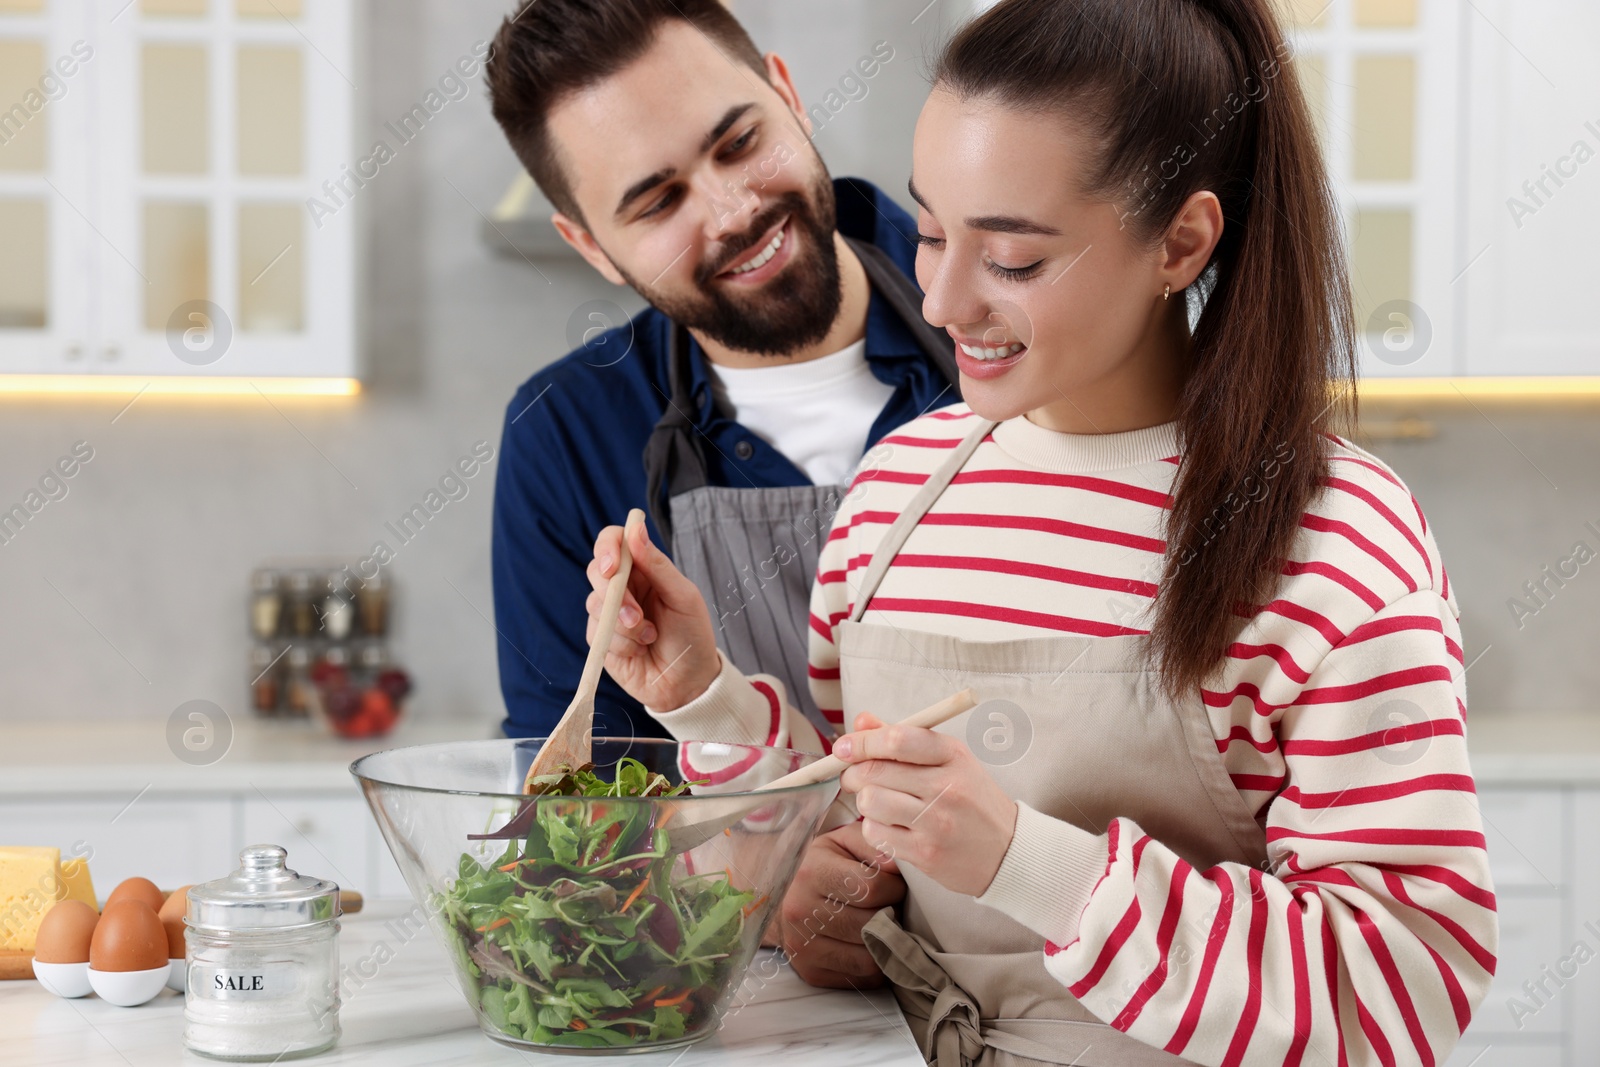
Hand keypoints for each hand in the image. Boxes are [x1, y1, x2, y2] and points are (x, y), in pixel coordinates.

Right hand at [584, 519, 720, 711]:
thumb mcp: (683, 597)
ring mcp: (609, 613)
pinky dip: (620, 644)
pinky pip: (597, 632)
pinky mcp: (601, 639)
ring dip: (624, 625)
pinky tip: (639, 651)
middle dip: (615, 595)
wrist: (688, 683)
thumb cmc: (692, 636)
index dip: (607, 548)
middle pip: (596, 570)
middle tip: (636, 617)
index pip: (613, 541)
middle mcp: (623, 587)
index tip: (613, 567)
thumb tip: (634, 529)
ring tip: (649, 637)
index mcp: (644, 569)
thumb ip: (657, 564)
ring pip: (595, 604)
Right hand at [771, 820, 904, 987]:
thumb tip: (900, 867)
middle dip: (891, 915)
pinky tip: (866, 943)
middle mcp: (800, 911)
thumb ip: (875, 846)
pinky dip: (874, 963)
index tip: (893, 885)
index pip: (870, 887)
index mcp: (811, 872)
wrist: (778, 897)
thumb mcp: (844, 842)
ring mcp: (803, 946)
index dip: (893, 887)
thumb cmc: (822, 865)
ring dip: (884, 943)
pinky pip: (863, 977)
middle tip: (889, 906)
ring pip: (869, 957)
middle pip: (871, 924)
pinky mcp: (810, 972)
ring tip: (879, 924)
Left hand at [836, 711, 1017, 897]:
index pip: (897, 739)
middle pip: (875, 771)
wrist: (1008, 851)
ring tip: (879, 803)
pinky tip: (891, 826)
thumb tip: (861, 721)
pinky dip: (874, 828)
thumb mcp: (950, 761)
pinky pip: (876, 834)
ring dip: (865, 802)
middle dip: (853, 773)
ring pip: (870, 802)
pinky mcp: (926, 854)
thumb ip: (904, 739)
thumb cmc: (973, 800)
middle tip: (855, 777)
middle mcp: (947, 787)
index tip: (844, 748)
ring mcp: (937, 823)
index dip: (861, 741)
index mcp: (953, 755)